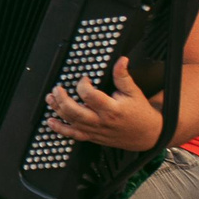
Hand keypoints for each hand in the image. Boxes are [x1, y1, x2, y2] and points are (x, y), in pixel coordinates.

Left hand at [47, 58, 163, 150]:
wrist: (147, 135)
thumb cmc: (140, 113)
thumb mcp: (134, 92)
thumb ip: (123, 76)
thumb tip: (121, 60)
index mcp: (112, 109)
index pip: (90, 96)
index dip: (83, 85)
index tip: (83, 79)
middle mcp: (101, 121)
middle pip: (75, 111)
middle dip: (62, 99)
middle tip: (57, 89)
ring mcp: (95, 131)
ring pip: (71, 122)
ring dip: (57, 110)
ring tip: (50, 99)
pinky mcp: (93, 137)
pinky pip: (73, 135)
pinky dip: (60, 129)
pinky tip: (51, 121)